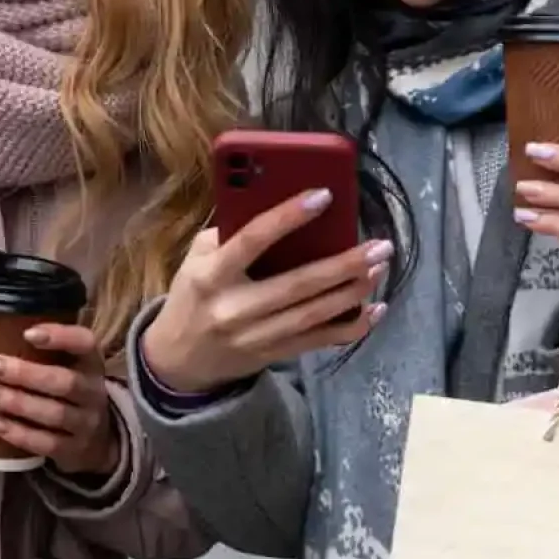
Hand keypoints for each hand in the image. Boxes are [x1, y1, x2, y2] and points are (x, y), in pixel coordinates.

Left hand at [0, 324, 119, 476]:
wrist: (97, 441)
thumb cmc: (70, 392)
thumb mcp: (70, 367)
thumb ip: (45, 350)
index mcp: (92, 363)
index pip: (85, 344)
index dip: (60, 337)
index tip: (27, 333)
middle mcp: (93, 393)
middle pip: (64, 382)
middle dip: (24, 373)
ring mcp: (86, 425)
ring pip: (53, 414)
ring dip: (16, 402)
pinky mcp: (73, 451)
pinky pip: (46, 444)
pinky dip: (18, 433)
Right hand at [141, 189, 389, 394]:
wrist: (179, 361)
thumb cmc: (192, 296)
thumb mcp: (194, 260)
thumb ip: (228, 235)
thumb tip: (276, 205)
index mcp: (210, 276)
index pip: (251, 241)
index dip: (287, 217)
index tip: (323, 196)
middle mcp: (234, 308)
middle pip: (297, 285)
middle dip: (343, 263)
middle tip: (379, 244)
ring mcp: (256, 337)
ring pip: (314, 314)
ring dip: (352, 291)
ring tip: (379, 266)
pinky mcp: (274, 355)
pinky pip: (319, 341)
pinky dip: (351, 327)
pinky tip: (376, 309)